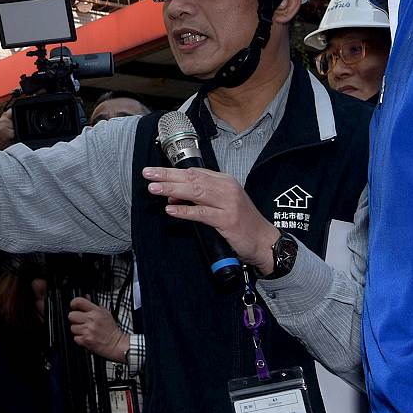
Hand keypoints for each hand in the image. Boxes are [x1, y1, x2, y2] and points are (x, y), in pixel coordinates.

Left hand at [67, 297, 129, 361]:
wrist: (116, 344)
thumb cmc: (111, 329)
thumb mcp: (105, 313)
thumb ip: (94, 305)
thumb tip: (86, 297)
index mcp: (96, 311)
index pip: (79, 302)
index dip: (73, 303)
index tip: (73, 306)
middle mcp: (91, 319)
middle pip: (72, 315)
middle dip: (75, 319)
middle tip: (81, 321)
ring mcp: (88, 330)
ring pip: (72, 328)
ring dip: (77, 330)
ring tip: (85, 331)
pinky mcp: (86, 340)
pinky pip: (75, 338)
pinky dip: (80, 339)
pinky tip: (87, 337)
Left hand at [142, 166, 282, 271]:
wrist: (264, 241)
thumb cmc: (242, 223)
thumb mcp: (221, 204)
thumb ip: (199, 198)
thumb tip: (172, 196)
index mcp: (224, 181)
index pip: (194, 172)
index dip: (173, 173)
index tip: (155, 173)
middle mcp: (226, 188)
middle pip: (192, 178)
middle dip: (168, 175)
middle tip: (148, 174)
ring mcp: (228, 204)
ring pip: (195, 192)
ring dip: (172, 189)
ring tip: (154, 188)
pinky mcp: (227, 220)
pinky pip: (202, 213)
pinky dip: (185, 211)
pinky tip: (171, 210)